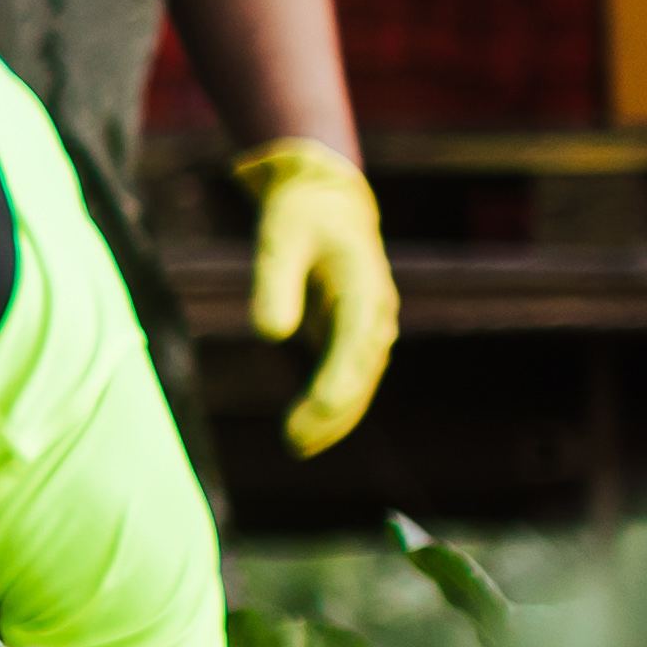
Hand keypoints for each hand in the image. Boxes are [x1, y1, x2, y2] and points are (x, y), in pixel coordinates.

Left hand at [233, 141, 396, 458]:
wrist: (326, 200)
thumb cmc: (301, 214)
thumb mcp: (279, 235)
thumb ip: (273, 281)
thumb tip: (271, 334)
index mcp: (364, 285)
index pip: (356, 340)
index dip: (342, 378)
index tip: (321, 408)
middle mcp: (376, 312)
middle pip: (361, 370)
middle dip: (332, 410)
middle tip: (294, 443)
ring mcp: (369, 327)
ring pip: (359, 382)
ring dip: (334, 418)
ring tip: (295, 446)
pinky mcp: (353, 336)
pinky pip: (348, 379)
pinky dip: (332, 408)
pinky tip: (305, 434)